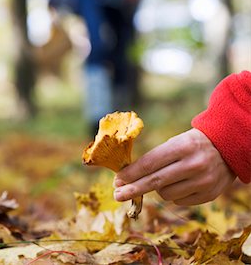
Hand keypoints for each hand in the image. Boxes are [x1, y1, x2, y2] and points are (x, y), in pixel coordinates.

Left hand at [114, 129, 235, 204]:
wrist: (226, 148)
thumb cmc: (192, 144)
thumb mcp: (175, 142)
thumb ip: (156, 159)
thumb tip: (129, 177)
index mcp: (182, 146)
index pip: (150, 163)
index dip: (131, 173)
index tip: (117, 180)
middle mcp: (192, 164)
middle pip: (155, 181)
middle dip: (133, 189)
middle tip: (117, 194)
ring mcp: (202, 181)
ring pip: (165, 194)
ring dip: (158, 188)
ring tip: (167, 176)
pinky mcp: (208, 195)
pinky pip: (179, 201)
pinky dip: (174, 194)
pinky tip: (181, 183)